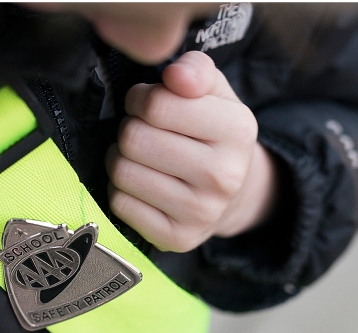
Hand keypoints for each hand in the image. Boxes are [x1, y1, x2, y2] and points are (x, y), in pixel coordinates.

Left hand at [107, 51, 277, 251]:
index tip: (147, 104)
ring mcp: (201, 212)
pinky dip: (121, 190)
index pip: (157, 105)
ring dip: (120, 159)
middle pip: (133, 139)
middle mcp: (223, 175)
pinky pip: (120, 204)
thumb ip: (195, 70)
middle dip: (130, 129)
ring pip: (123, 172)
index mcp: (237, 129)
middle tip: (142, 133)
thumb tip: (175, 75)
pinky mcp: (177, 238)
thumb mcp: (213, 93)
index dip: (141, 98)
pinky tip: (140, 185)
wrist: (232, 194)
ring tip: (138, 157)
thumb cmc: (211, 133)